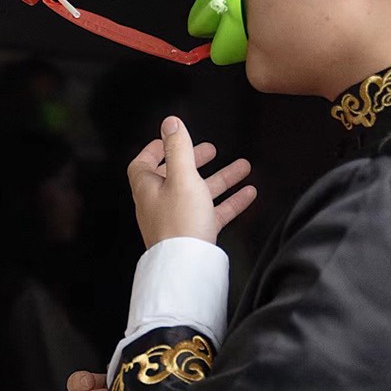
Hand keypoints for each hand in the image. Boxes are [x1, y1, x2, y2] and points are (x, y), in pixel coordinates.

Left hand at [128, 117, 256, 248]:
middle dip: (194, 160)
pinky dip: (229, 201)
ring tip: (242, 167)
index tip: (170, 139)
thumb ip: (178, 148)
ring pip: (199, 193)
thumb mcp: (181, 177)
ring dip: (221, 178)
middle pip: (176, 176)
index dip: (155, 149)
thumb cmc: (179, 224)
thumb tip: (170, 123)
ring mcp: (176, 219)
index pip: (143, 164)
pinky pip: (212, 212)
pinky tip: (247, 194)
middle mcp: (159, 204)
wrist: (185, 266)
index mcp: (148, 188)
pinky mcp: (193, 233)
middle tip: (209, 150)